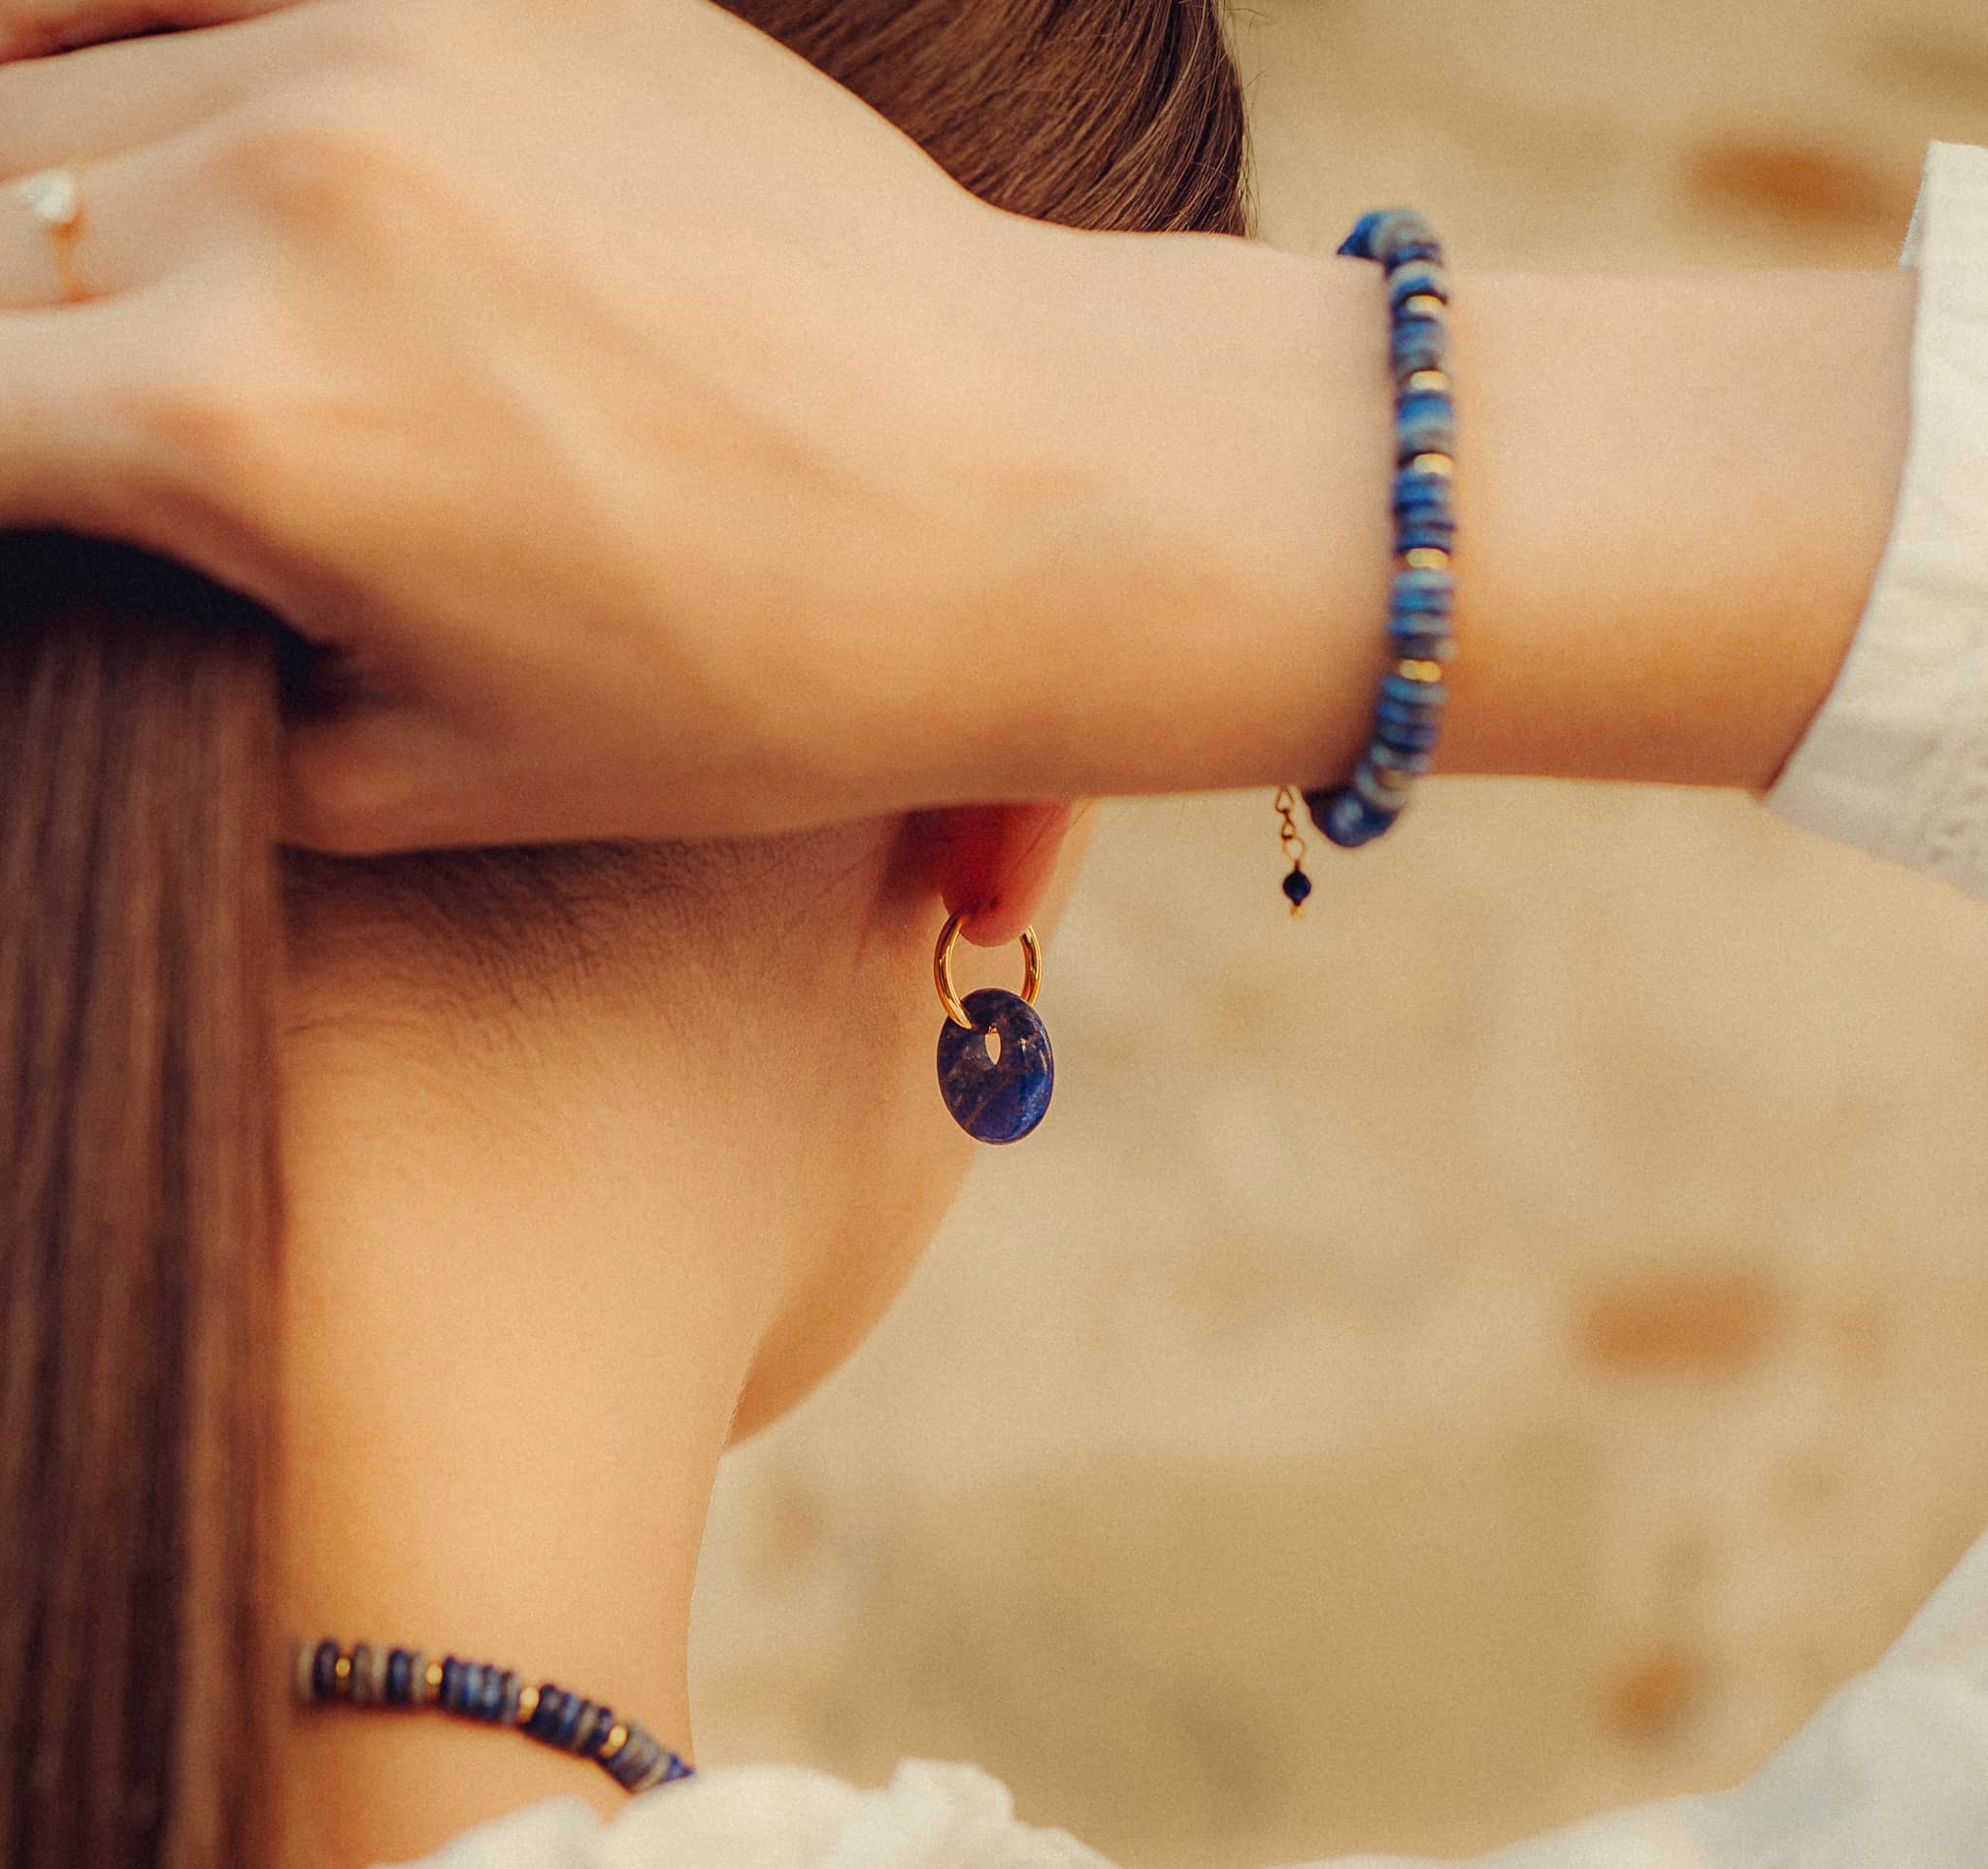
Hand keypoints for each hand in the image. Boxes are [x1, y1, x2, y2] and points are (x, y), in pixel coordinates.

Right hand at [0, 0, 1098, 854]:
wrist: (1022, 500)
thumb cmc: (767, 676)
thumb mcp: (443, 772)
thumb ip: (197, 690)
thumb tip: (98, 610)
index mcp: (243, 425)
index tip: (28, 526)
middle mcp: (278, 196)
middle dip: (7, 370)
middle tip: (95, 457)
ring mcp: (388, 47)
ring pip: (59, 98)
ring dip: (45, 226)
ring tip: (125, 331)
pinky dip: (118, 48)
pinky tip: (141, 138)